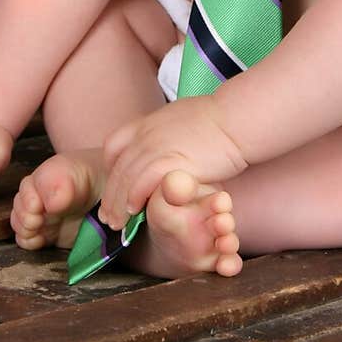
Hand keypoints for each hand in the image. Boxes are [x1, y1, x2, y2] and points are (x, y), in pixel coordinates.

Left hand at [98, 97, 247, 229]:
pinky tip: (135, 211)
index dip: (110, 169)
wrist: (236, 119)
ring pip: (125, 178)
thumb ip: (169, 134)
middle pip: (117, 167)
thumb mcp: (183, 119)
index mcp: (148, 123)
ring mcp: (155, 146)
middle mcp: (146, 134)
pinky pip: (142, 182)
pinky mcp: (169, 161)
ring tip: (116, 223)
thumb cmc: (220, 121)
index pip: (114, 145)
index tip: (114, 186)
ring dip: (117, 204)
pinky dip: (134, 197)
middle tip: (106, 215)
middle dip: (109, 194)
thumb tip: (172, 144)